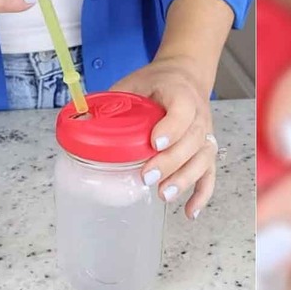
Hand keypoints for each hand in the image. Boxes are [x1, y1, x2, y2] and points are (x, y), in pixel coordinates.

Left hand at [111, 58, 217, 220]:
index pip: (183, 109)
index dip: (171, 128)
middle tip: (147, 177)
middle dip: (170, 161)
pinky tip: (189, 212)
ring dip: (185, 179)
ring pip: (203, 158)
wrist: (185, 77)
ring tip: (164, 195)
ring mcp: (205, 134)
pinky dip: (202, 194)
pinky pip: (209, 173)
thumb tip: (81, 120)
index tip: (154, 143)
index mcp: (180, 93)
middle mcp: (198, 114)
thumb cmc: (157, 83)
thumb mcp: (133, 83)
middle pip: (192, 140)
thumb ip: (113, 101)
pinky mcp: (206, 149)